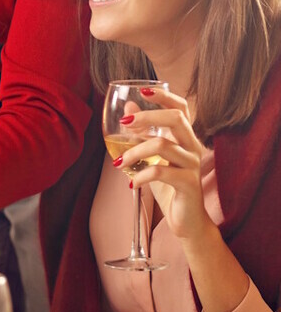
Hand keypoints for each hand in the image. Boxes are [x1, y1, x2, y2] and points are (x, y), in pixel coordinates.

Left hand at [119, 88, 213, 239]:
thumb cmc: (168, 185)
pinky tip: (131, 184)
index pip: (181, 108)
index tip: (143, 91)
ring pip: (163, 144)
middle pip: (176, 118)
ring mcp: (193, 165)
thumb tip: (128, 108)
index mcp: (185, 138)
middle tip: (123, 123)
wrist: (185, 220)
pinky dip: (140, 176)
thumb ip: (142, 134)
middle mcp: (192, 147)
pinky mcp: (189, 184)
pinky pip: (161, 172)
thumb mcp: (152, 157)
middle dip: (148, 116)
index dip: (165, 97)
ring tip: (117, 163)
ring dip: (134, 151)